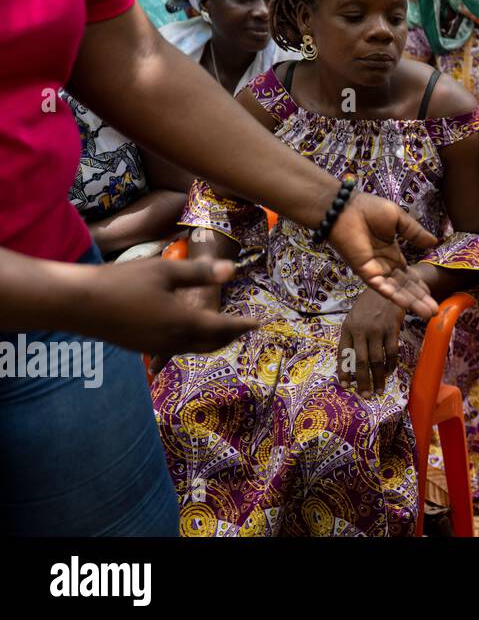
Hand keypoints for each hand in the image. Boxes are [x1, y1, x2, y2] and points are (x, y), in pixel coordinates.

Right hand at [68, 256, 256, 357]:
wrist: (78, 303)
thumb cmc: (123, 281)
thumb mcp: (165, 270)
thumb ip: (200, 273)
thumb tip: (233, 271)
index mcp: (183, 322)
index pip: (223, 327)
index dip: (243, 325)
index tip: (259, 323)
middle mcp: (172, 340)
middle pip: (211, 344)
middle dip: (231, 337)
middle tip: (245, 328)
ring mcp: (154, 347)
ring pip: (193, 349)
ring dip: (211, 341)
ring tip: (222, 330)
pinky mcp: (140, 346)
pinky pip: (175, 349)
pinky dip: (191, 343)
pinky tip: (188, 333)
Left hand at [326, 192, 439, 317]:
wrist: (346, 209)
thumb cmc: (370, 210)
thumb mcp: (399, 220)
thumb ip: (415, 233)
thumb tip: (434, 242)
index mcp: (392, 254)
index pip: (408, 275)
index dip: (420, 286)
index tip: (432, 296)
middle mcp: (384, 266)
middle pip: (405, 287)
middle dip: (420, 299)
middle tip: (434, 312)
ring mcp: (375, 271)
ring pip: (396, 290)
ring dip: (411, 302)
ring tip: (427, 313)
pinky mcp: (365, 273)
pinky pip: (381, 287)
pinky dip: (394, 295)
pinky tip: (407, 304)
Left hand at [337, 289, 406, 398]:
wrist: (387, 286)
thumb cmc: (368, 304)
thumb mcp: (354, 317)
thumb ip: (353, 337)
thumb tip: (351, 362)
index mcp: (347, 328)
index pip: (343, 354)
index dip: (344, 371)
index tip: (346, 385)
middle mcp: (360, 330)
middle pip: (360, 361)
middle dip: (362, 381)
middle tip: (365, 395)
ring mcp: (377, 330)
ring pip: (376, 360)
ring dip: (378, 378)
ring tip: (379, 390)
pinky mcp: (392, 328)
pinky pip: (391, 352)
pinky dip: (391, 365)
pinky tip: (389, 372)